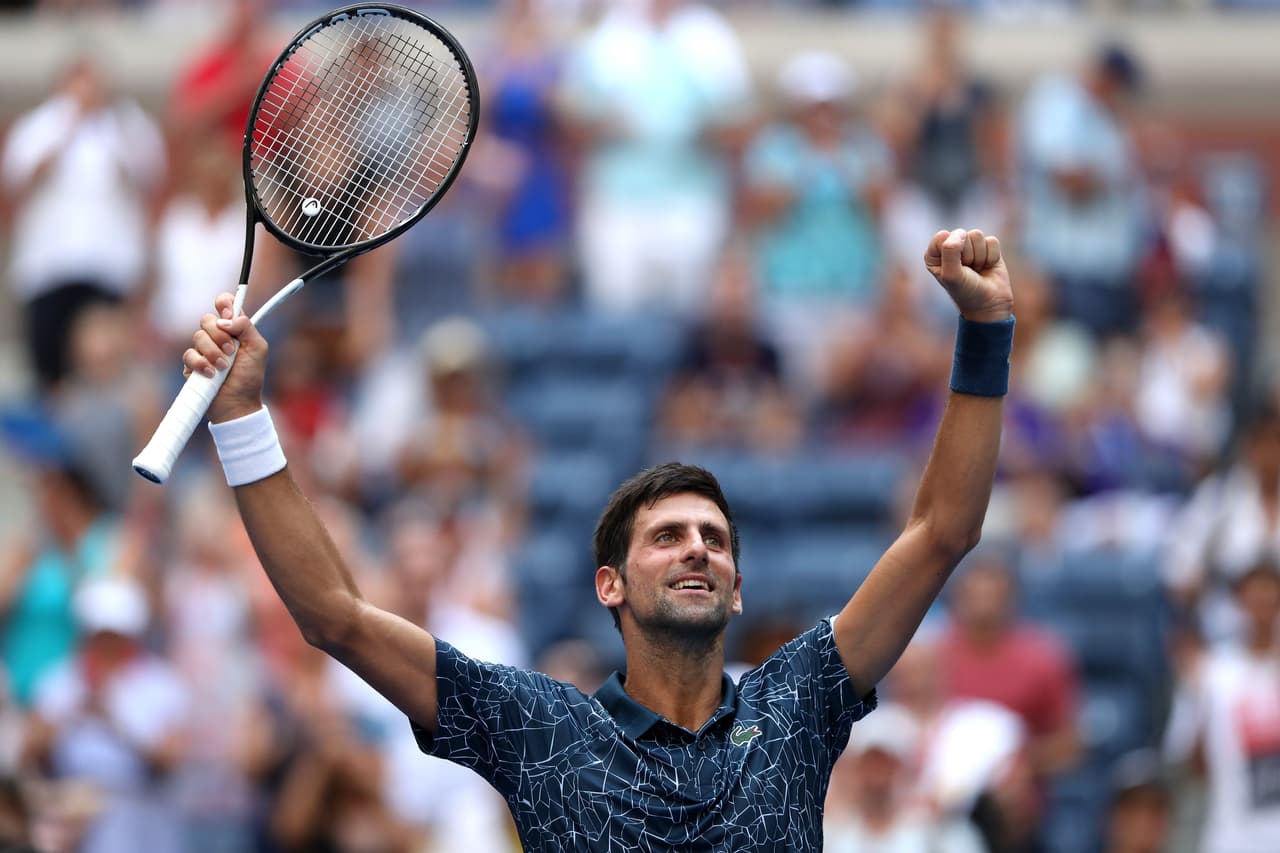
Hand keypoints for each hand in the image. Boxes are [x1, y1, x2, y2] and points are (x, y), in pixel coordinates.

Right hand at [182, 292, 269, 422]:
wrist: (237, 403)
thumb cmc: (250, 377)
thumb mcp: (258, 349)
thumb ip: (246, 328)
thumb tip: (225, 319)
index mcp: (234, 328)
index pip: (224, 304)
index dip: (223, 303)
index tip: (227, 314)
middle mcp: (217, 336)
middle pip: (207, 319)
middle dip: (219, 335)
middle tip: (231, 351)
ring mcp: (203, 349)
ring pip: (198, 336)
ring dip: (213, 352)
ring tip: (223, 367)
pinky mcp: (192, 363)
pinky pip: (189, 354)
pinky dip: (201, 364)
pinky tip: (211, 374)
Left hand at [923, 228, 1012, 323]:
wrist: (989, 304)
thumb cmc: (965, 291)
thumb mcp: (951, 274)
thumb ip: (950, 251)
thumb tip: (960, 233)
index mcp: (935, 254)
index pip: (942, 237)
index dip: (951, 252)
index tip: (955, 268)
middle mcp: (950, 247)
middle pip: (961, 234)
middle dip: (968, 254)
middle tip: (968, 271)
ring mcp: (970, 246)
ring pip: (977, 235)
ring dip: (980, 256)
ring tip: (977, 269)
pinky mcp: (987, 247)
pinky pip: (992, 241)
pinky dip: (991, 256)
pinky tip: (987, 266)